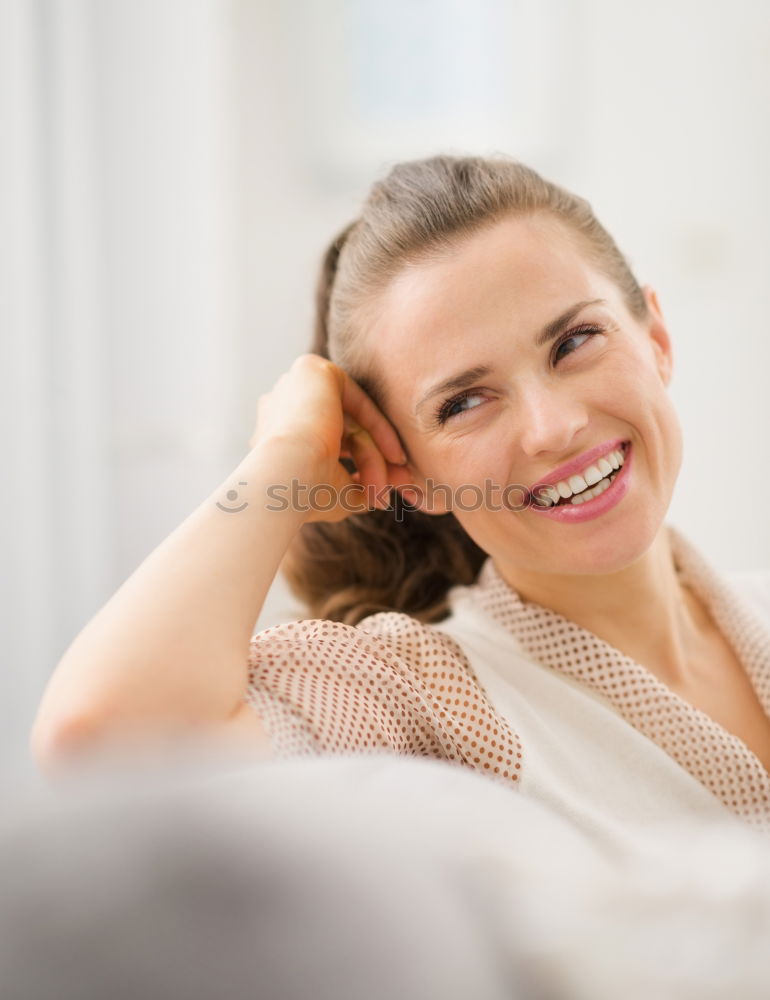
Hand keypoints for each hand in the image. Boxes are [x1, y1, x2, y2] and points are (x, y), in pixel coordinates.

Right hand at [248, 355, 410, 523]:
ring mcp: (294, 385)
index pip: (332, 443)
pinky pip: (357, 399)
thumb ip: (356, 484)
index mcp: (278, 434)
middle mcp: (282, 405)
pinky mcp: (311, 370)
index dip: (364, 467)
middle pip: (347, 432)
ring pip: (353, 422)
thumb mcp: (335, 493)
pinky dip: (378, 428)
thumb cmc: (303, 495)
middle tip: (404, 488)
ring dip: (377, 458)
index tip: (386, 495)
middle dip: (378, 463)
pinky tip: (394, 457)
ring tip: (390, 487)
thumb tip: (380, 492)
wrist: (285, 480)